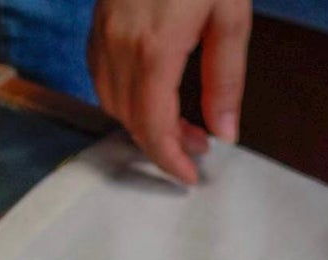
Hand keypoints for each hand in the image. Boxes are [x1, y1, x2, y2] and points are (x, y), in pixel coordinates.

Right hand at [88, 0, 251, 184]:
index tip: (189, 177)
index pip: (153, 127)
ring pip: (112, 103)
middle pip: (131, 121)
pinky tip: (152, 91)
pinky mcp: (97, 23)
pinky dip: (125, 96)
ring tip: (180, 121)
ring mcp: (102, 34)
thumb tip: (225, 130)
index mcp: (155, 48)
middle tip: (198, 145)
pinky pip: (102, 77)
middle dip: (162, 143)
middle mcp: (119, 47)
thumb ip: (226, 76)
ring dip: (143, 121)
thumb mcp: (230, 11)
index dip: (170, 160)